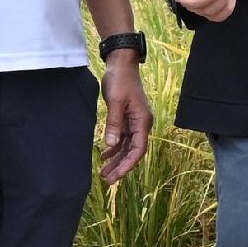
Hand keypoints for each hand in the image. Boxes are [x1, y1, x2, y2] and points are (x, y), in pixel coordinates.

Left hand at [98, 57, 153, 183]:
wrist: (121, 65)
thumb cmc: (120, 81)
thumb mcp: (116, 101)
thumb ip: (114, 123)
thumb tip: (110, 145)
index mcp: (143, 121)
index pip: (138, 150)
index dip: (128, 165)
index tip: (117, 177)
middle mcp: (142, 124)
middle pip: (133, 151)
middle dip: (121, 167)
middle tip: (107, 181)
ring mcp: (135, 122)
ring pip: (127, 147)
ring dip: (116, 160)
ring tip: (104, 173)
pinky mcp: (127, 118)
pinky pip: (122, 138)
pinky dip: (114, 148)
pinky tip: (104, 156)